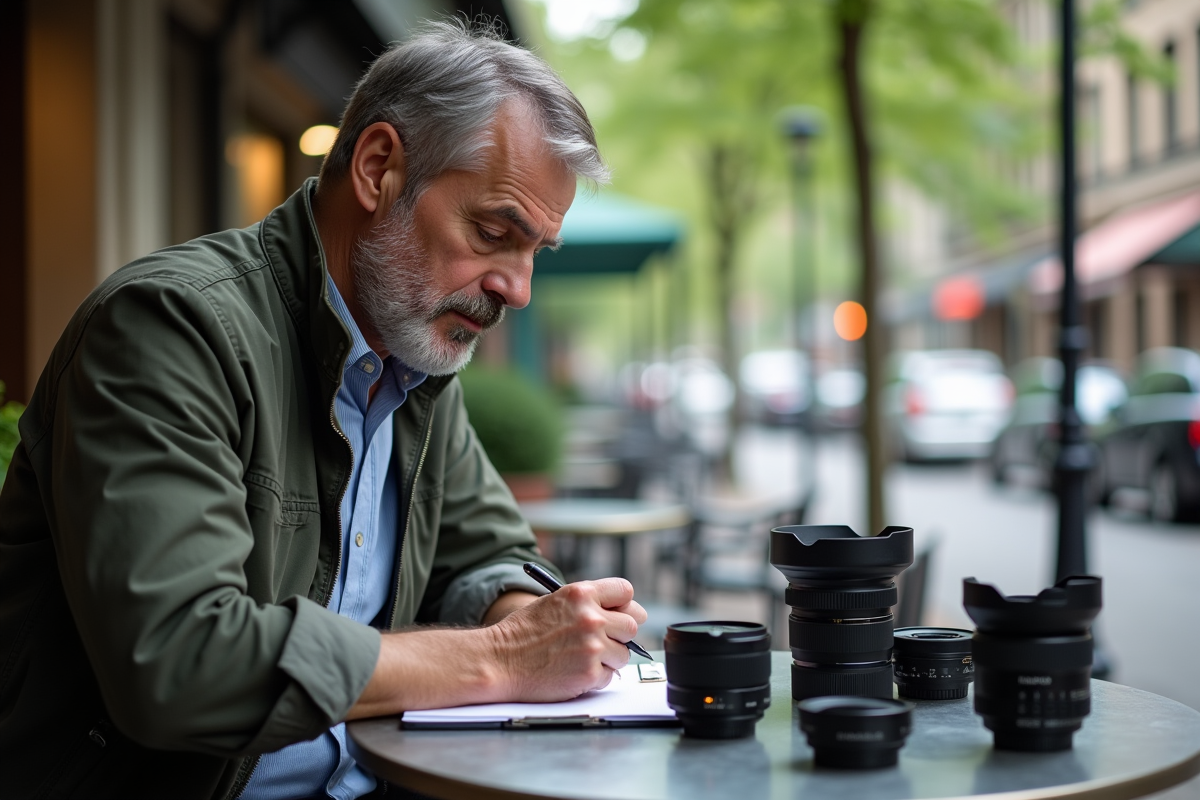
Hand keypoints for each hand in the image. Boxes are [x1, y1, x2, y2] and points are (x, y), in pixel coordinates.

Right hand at [487, 578, 646, 701]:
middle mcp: (591, 618)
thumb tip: (627, 614)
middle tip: (600, 641)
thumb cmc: (522, 633)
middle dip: (619, 635)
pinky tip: (573, 671)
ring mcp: (592, 647)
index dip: (624, 604)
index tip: (619, 614)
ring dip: (608, 659)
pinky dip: (596, 677)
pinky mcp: (589, 673)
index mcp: (581, 594)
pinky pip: (609, 676)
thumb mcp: (555, 602)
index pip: (625, 591)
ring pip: (623, 654)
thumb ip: (588, 604)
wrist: (499, 661)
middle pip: (631, 625)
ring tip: (580, 658)